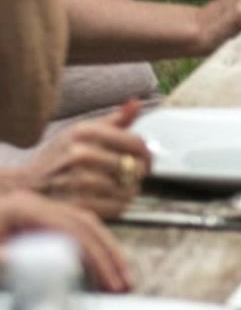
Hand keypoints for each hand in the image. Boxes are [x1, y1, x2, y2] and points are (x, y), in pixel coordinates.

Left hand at [0, 190, 129, 292]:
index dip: (96, 256)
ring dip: (108, 252)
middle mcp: (35, 204)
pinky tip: (102, 269)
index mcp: (23, 208)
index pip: (73, 230)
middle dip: (111, 255)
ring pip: (87, 226)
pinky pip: (75, 232)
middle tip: (126, 283)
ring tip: (122, 280)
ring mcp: (38, 211)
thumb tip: (19, 263)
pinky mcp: (38, 222)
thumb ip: (0, 260)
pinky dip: (93, 249)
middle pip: (88, 224)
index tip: (110, 282)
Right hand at [19, 100, 152, 218]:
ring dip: (127, 191)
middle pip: (135, 167)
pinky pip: (118, 207)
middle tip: (126, 176)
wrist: (26, 185)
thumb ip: (114, 120)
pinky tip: (107, 200)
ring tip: (114, 188)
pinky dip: (118, 205)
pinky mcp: (78, 204)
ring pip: (129, 188)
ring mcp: (77, 180)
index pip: (136, 143)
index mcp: (84, 131)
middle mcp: (81, 153)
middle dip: (136, 173)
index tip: (144, 160)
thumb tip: (137, 102)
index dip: (147, 154)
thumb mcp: (82, 132)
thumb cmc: (60, 157)